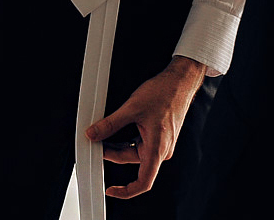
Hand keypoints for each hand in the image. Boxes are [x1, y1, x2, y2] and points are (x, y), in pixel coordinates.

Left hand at [85, 56, 207, 199]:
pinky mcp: (161, 136)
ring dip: (119, 145)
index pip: (143, 182)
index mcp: (157, 149)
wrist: (179, 82)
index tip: (111, 189)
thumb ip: (110, 124)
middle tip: (97, 143)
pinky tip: (118, 129)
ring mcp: (162, 143)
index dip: (126, 191)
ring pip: (135, 152)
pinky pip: (141, 144)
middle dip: (113, 154)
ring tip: (105, 134)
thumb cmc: (164, 94)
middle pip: (133, 162)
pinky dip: (128, 139)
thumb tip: (93, 134)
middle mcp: (162, 150)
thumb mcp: (131, 108)